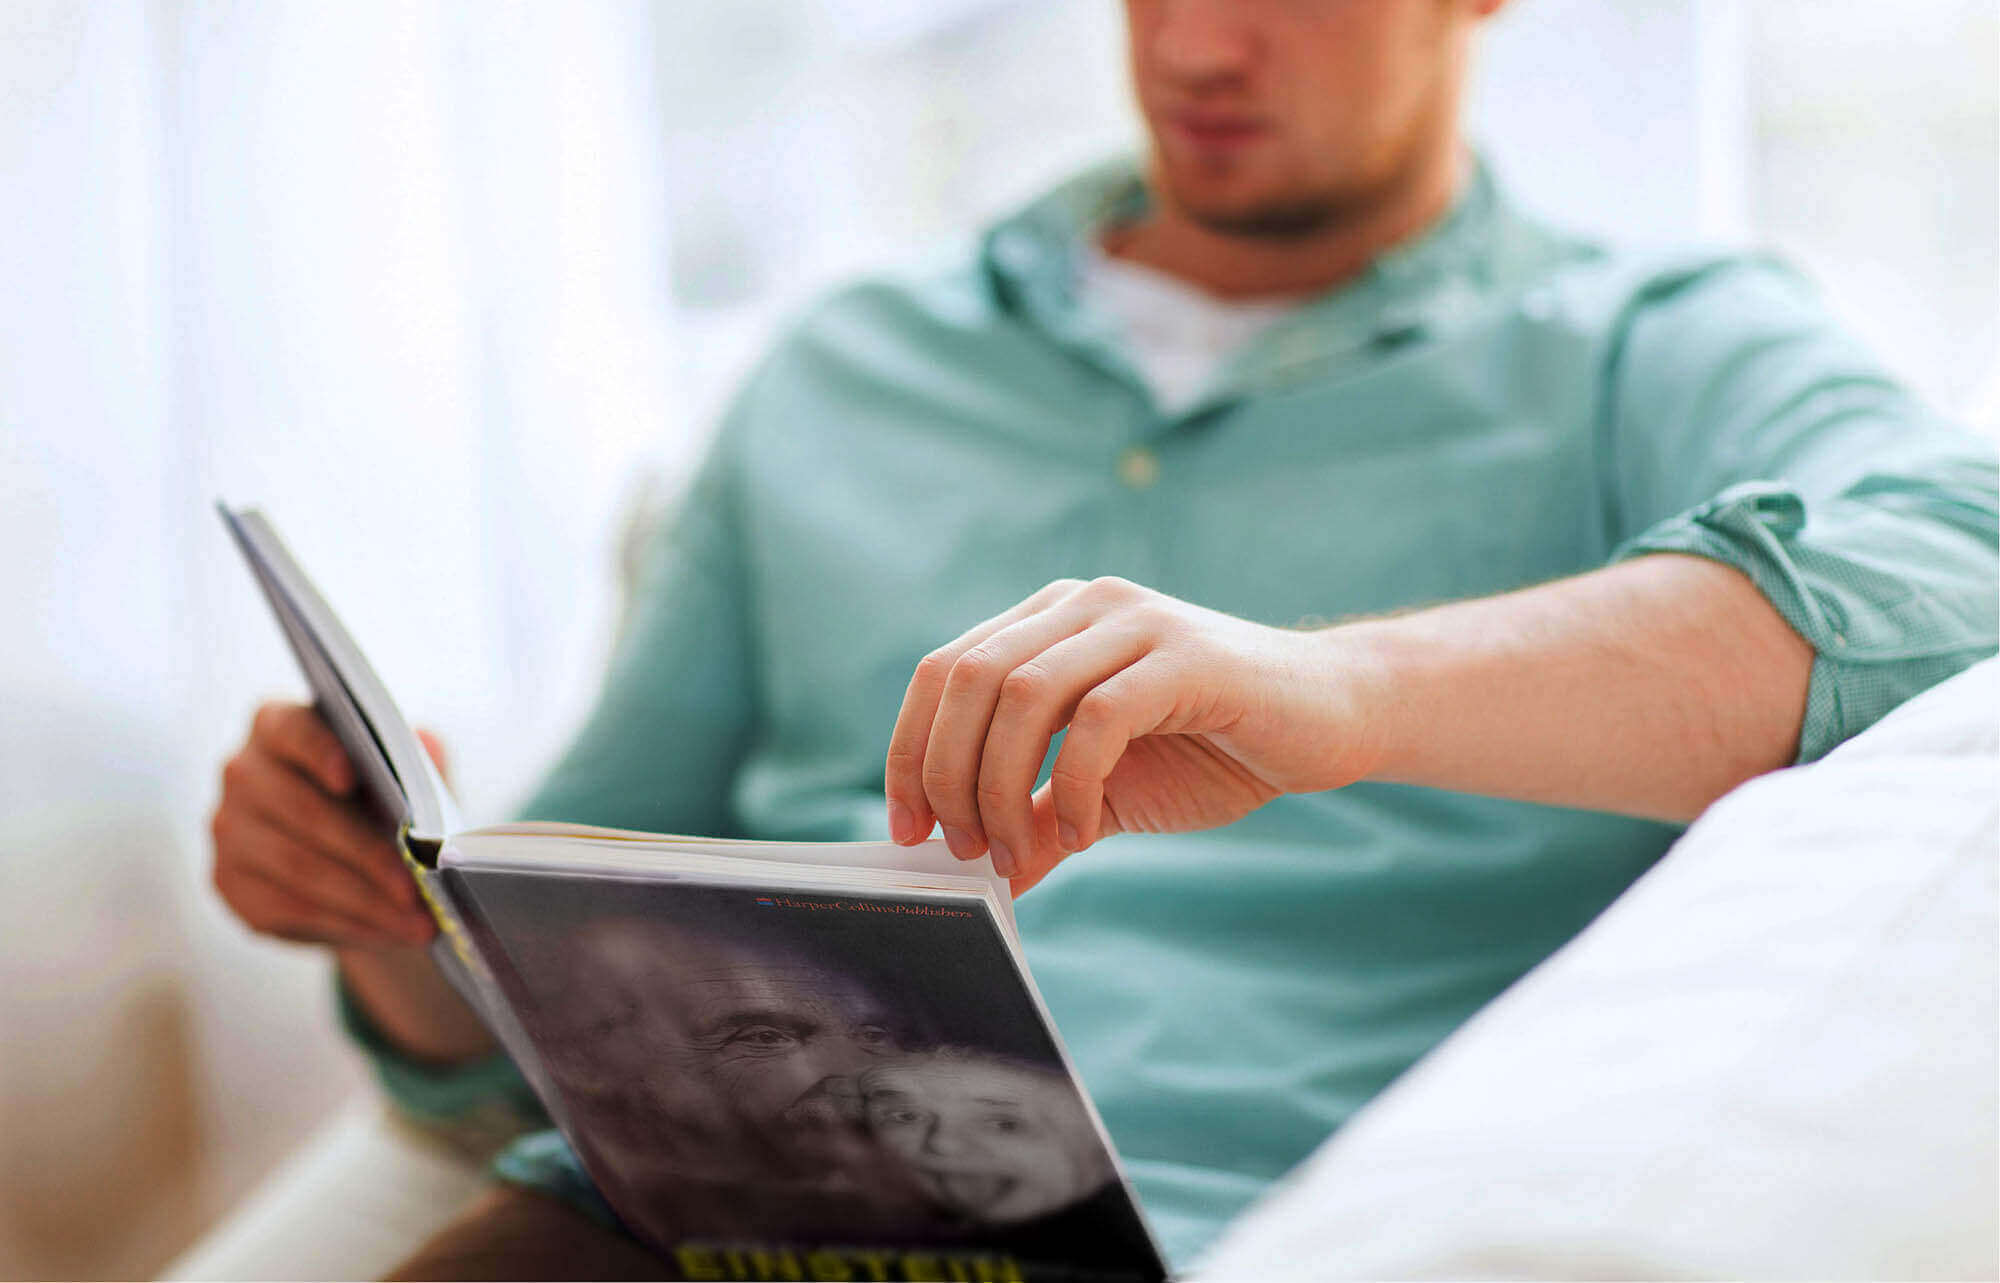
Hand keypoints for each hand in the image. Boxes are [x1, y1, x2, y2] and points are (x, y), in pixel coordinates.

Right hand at [210, 701, 440, 947]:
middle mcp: (242, 772)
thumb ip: (416, 754)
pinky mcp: (229, 882)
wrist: (348, 855)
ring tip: (418, 922)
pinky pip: (289, 909)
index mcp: (278, 725)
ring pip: (299, 869)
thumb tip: (426, 745)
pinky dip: (348, 925)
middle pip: (303, 812)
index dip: (318, 750)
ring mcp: (227, 829)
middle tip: (419, 886)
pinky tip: (388, 934)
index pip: (290, 729)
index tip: (352, 777)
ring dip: (366, 901)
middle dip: (368, 854)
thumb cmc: (378, 796)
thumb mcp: (403, 771)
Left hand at [884, 578, 1386, 891]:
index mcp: (1050, 621)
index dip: (910, 751)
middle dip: (946, 775)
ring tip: (1016, 851)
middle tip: (963, 850)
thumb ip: (1044, 820)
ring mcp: (1135, 622)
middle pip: (968, 679)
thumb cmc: (1216, 750)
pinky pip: (1098, 718)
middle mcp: (1084, 605)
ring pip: (1022, 693)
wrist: (1331, 720)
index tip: (909, 830)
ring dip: (1001, 786)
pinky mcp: (1186, 656)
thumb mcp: (1110, 793)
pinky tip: (1082, 832)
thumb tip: (989, 879)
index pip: (943, 671)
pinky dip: (1074, 785)